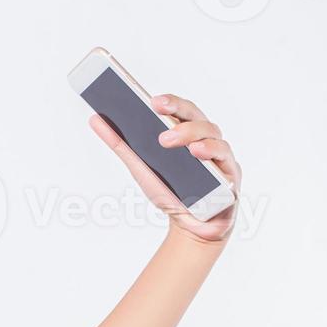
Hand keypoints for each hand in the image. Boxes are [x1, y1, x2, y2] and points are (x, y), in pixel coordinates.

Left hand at [89, 92, 241, 245]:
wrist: (192, 227)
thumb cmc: (170, 192)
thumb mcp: (140, 168)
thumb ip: (121, 144)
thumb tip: (95, 119)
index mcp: (187, 133)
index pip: (180, 110)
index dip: (169, 101)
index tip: (151, 99)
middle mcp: (206, 139)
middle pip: (196, 116)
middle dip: (177, 109)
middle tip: (156, 109)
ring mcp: (220, 156)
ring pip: (211, 134)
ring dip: (189, 133)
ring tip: (167, 139)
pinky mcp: (231, 174)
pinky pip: (224, 158)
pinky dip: (210, 152)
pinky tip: (196, 153)